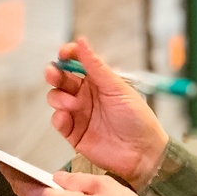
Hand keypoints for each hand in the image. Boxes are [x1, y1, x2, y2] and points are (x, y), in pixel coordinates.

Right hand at [45, 37, 169, 191]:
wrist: (142, 153)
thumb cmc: (137, 119)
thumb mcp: (117, 88)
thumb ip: (96, 66)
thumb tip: (82, 42)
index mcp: (99, 80)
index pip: (78, 62)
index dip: (68, 55)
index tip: (63, 53)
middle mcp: (86, 95)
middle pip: (62, 79)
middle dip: (55, 74)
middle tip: (54, 74)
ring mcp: (79, 113)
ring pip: (56, 98)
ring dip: (58, 97)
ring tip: (71, 104)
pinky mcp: (74, 133)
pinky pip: (58, 121)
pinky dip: (58, 118)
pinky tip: (66, 117)